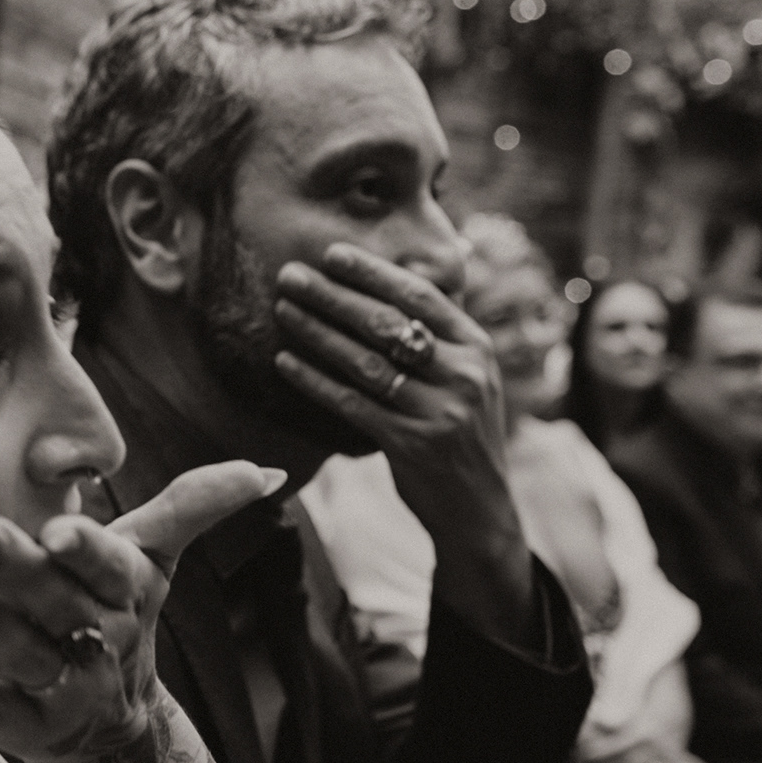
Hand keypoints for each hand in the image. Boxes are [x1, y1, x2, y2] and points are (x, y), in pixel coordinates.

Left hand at [0, 460, 284, 762]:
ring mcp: (65, 690)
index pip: (111, 569)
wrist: (108, 721)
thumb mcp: (152, 559)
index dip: (88, 551)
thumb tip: (265, 469)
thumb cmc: (116, 610)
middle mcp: (101, 642)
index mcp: (125, 592)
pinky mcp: (25, 728)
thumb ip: (192, 506)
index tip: (60, 527)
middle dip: (20, 569)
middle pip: (60, 606)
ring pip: (27, 655)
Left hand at [272, 242, 513, 549]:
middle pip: (386, 323)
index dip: (373, 272)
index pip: (420, 296)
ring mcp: (440, 411)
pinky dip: (314, 380)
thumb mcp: (467, 377)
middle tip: (289, 275)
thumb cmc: (460, 432)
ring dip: (317, 332)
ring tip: (283, 310)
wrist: (479, 509)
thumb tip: (391, 280)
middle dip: (332, 295)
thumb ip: (438, 336)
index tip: (330, 253)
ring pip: (364, 361)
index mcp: (477, 347)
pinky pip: (351, 403)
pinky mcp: (412, 445)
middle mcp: (464, 374)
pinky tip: (284, 362)